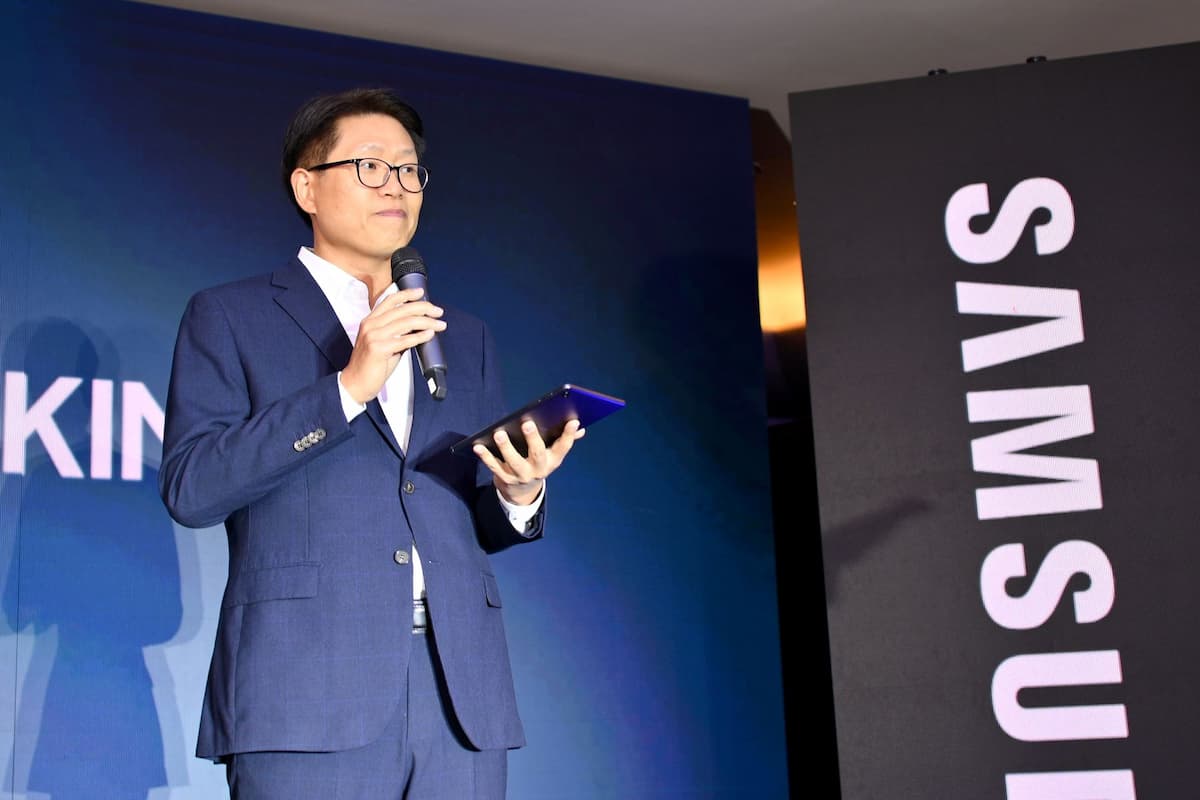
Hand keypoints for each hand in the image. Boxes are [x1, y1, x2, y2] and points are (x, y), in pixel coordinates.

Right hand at [340, 288, 444, 403]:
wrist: (355, 383)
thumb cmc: (371, 365)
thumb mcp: (383, 343)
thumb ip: (398, 333)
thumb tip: (418, 327)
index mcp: (370, 321)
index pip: (390, 301)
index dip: (407, 294)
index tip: (421, 292)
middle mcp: (371, 325)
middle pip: (402, 310)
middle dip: (424, 308)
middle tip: (438, 312)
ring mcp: (374, 336)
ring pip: (407, 323)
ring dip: (427, 322)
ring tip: (440, 324)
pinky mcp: (379, 348)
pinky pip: (405, 340)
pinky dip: (421, 336)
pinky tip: (430, 334)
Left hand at [474, 419, 585, 504]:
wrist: (523, 490)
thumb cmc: (537, 462)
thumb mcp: (552, 454)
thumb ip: (563, 440)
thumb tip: (579, 427)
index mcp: (553, 460)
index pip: (563, 447)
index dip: (569, 435)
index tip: (572, 421)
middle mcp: (539, 469)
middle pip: (538, 454)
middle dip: (533, 439)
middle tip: (527, 424)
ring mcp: (521, 475)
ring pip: (514, 462)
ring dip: (506, 448)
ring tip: (499, 433)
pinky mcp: (505, 478)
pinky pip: (494, 467)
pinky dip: (485, 457)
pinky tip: (478, 446)